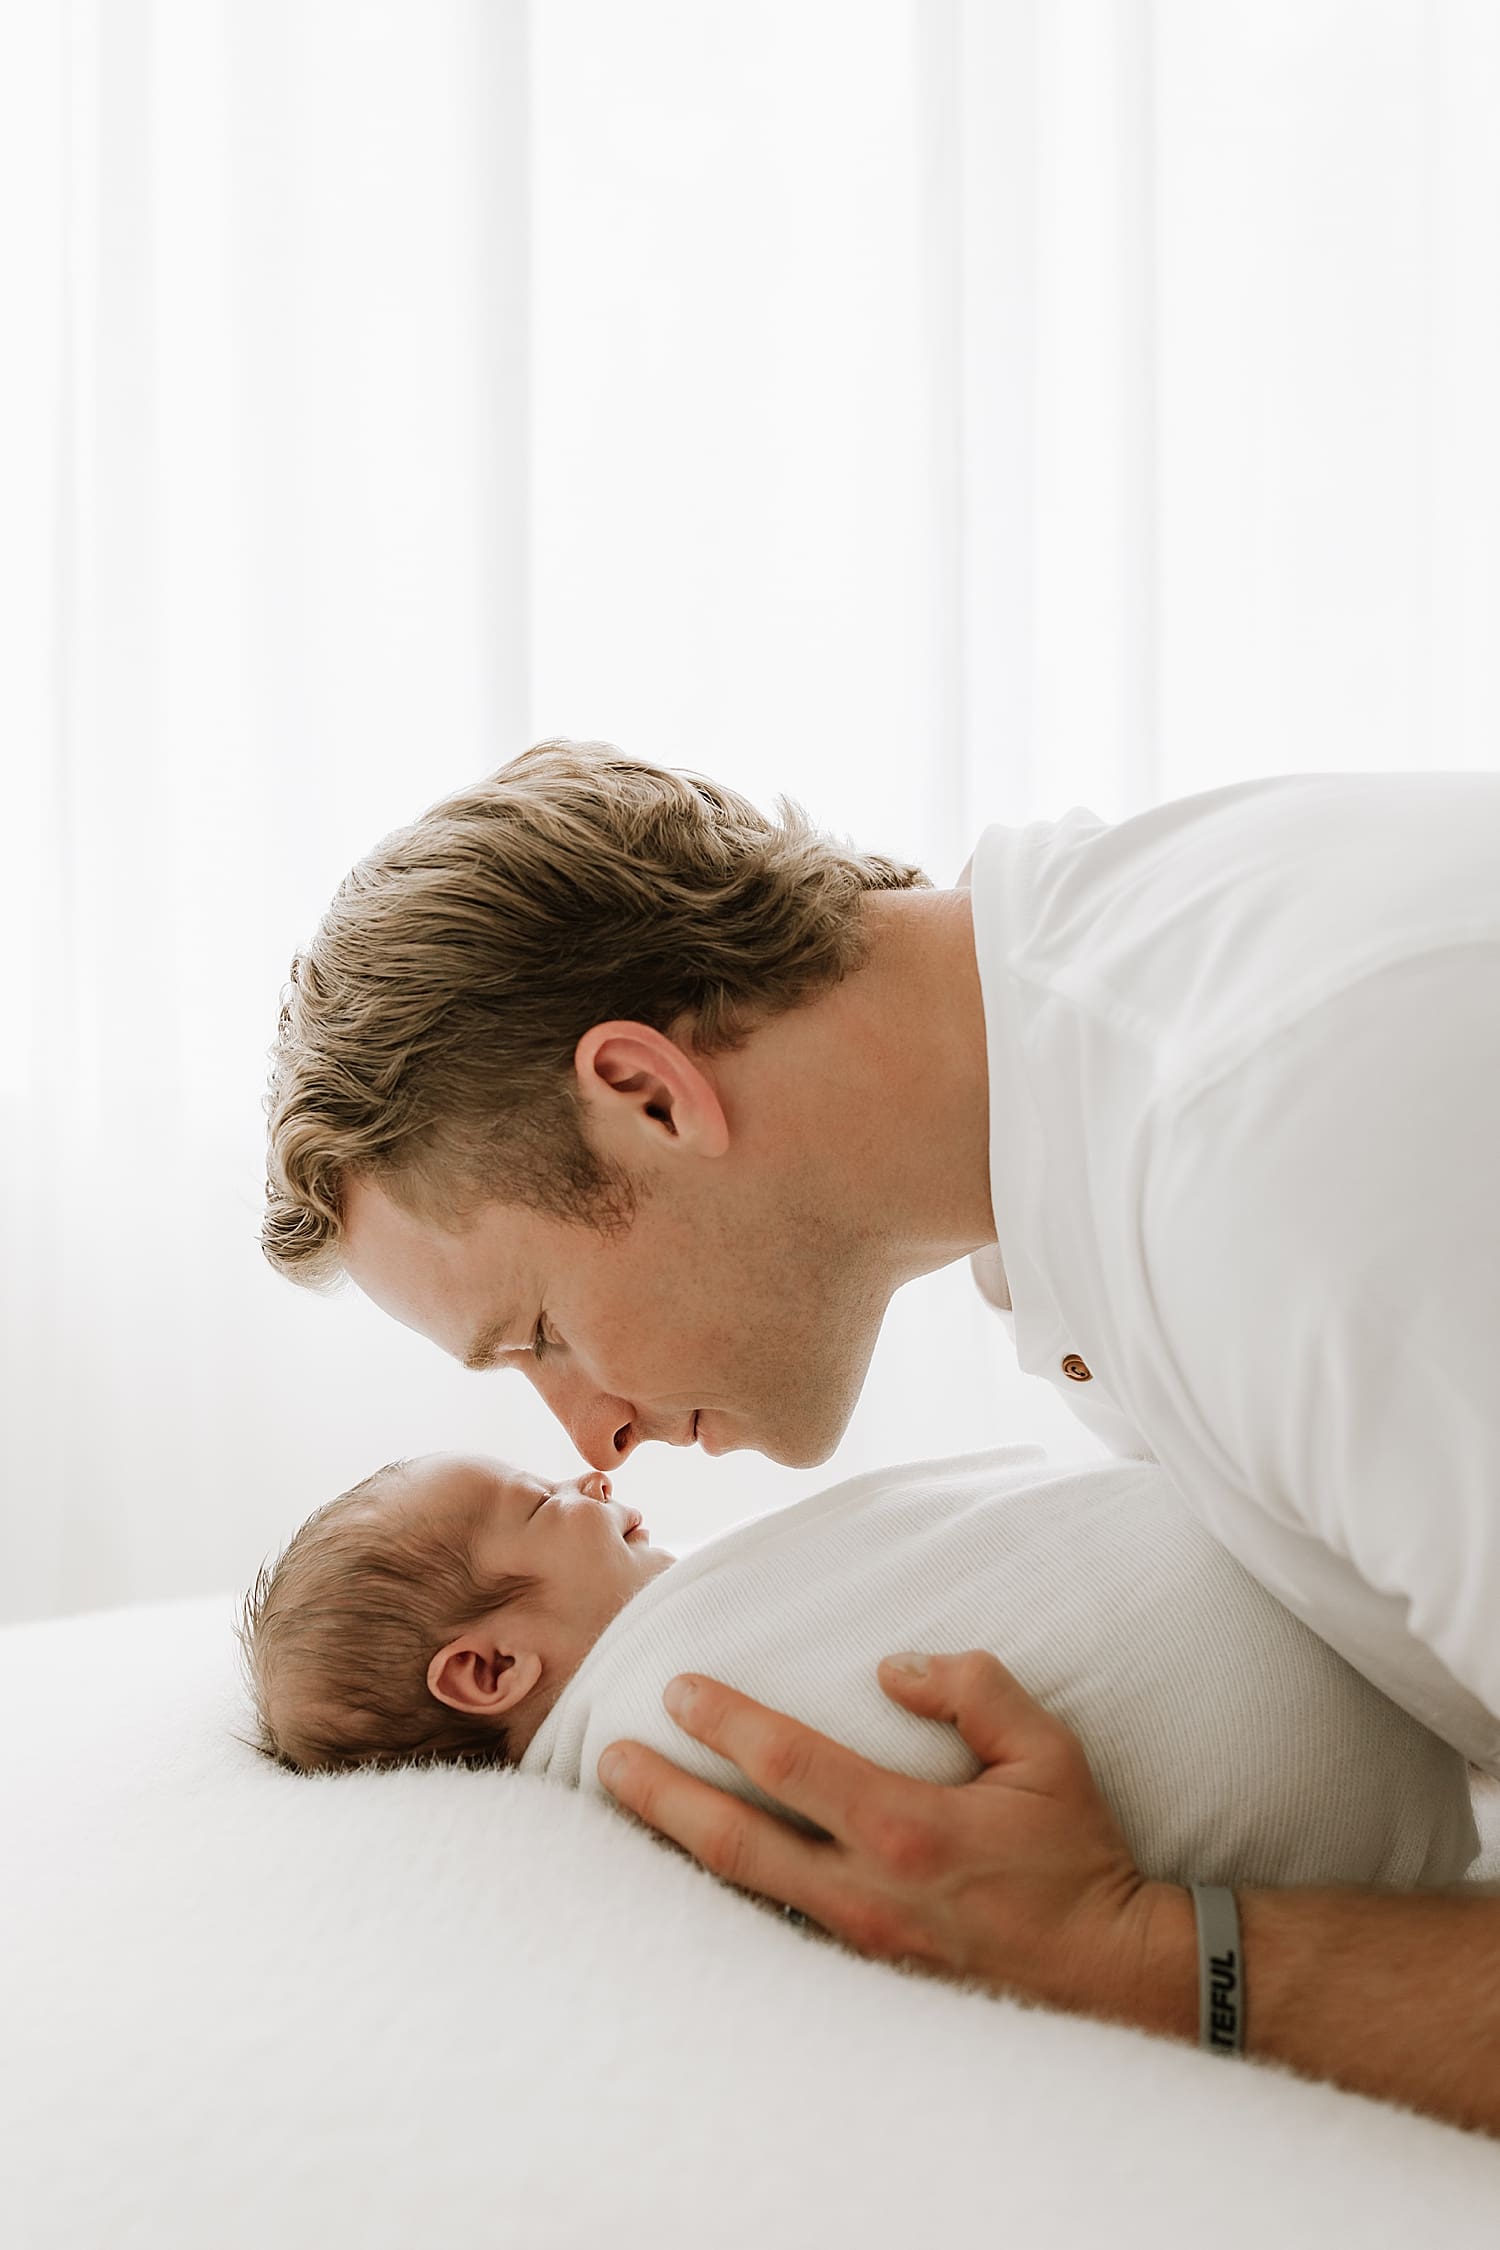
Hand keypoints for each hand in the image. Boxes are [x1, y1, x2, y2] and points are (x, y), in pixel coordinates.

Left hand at [598, 1650, 1180, 2021]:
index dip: (723, 1721)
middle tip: (610, 1758)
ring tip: (625, 1815)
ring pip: (741, 1899)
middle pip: (734, 1843)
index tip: (678, 1688)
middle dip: (662, 1797)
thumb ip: (972, 1691)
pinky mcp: (864, 1981)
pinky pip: (774, 1938)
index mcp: (904, 1827)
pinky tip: (689, 1884)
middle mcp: (865, 1893)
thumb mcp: (1047, 1751)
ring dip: (678, 1854)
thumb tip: (893, 1668)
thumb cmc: (1079, 1856)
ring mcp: (858, 1948)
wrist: (1114, 1976)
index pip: (787, 1761)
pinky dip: (722, 1907)